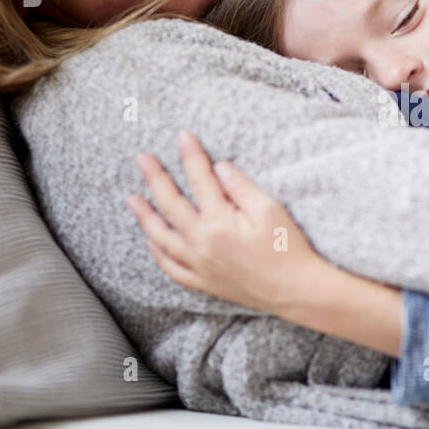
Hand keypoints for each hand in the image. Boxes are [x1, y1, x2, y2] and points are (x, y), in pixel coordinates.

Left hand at [125, 128, 328, 314]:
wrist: (296, 291)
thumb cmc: (288, 249)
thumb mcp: (270, 210)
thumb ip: (241, 187)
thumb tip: (219, 168)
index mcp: (220, 223)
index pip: (199, 180)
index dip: (190, 155)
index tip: (182, 136)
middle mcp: (203, 244)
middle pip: (171, 205)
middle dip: (155, 178)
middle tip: (142, 159)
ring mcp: (200, 265)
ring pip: (162, 238)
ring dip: (145, 217)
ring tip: (132, 199)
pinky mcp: (204, 282)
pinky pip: (171, 268)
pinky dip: (158, 253)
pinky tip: (151, 241)